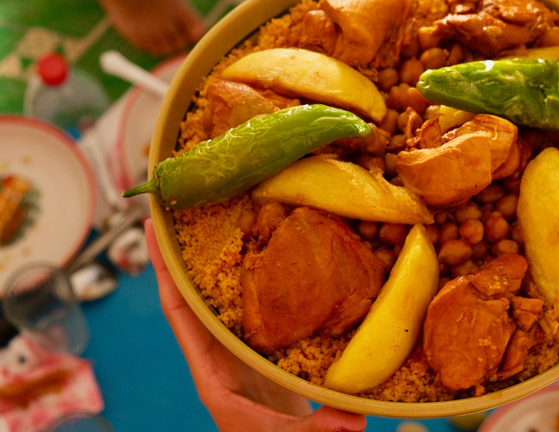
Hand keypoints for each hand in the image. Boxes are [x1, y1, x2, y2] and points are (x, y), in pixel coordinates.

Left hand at [144, 220, 365, 431]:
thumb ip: (313, 431)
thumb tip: (354, 419)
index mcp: (212, 368)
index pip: (180, 311)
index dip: (164, 270)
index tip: (151, 227)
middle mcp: (224, 349)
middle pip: (200, 290)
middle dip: (192, 248)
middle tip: (194, 202)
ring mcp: (246, 344)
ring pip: (232, 291)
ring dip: (229, 254)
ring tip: (234, 212)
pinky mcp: (272, 343)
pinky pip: (265, 299)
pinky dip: (268, 272)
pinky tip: (279, 246)